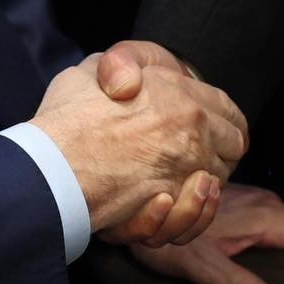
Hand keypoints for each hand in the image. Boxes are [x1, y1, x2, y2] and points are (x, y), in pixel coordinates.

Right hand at [32, 53, 246, 240]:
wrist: (49, 166)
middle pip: (233, 148)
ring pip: (218, 184)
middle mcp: (192, 135)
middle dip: (221, 151)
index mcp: (182, 98)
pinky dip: (189, 215)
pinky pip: (197, 217)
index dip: (225, 122)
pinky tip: (169, 203)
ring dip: (205, 185)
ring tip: (185, 183)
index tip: (216, 130)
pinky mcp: (168, 209)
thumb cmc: (68, 117)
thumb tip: (134, 82)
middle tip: (198, 156)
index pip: (229, 112)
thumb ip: (125, 65)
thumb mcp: (96, 67)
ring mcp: (182, 173)